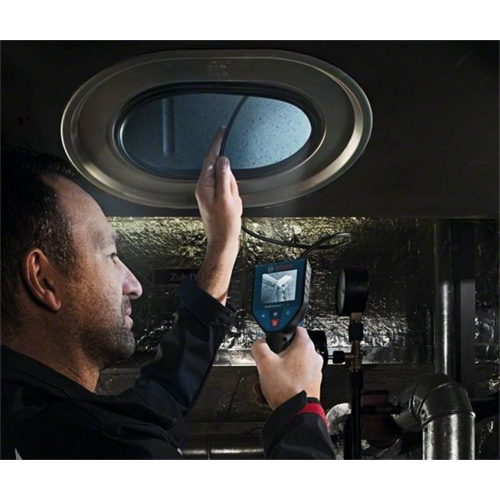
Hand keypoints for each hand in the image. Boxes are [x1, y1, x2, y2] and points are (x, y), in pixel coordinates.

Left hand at [195, 126, 242, 257]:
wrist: (223, 241)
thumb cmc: (224, 224)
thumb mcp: (228, 198)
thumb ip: (225, 177)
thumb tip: (223, 159)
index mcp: (204, 185)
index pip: (211, 158)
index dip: (217, 143)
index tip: (222, 130)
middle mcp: (204, 187)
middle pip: (221, 170)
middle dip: (231, 181)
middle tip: (233, 196)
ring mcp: (209, 194)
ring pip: (227, 181)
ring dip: (233, 191)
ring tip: (232, 205)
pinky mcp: (215, 199)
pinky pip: (228, 191)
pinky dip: (233, 197)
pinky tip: (233, 208)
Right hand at [251, 327, 323, 409]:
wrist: (296, 413)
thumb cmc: (286, 388)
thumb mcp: (265, 362)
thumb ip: (259, 347)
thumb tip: (258, 343)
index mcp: (305, 346)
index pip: (296, 329)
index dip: (283, 332)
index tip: (275, 337)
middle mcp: (312, 358)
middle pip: (289, 352)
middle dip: (273, 360)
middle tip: (266, 366)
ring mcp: (312, 372)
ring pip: (289, 368)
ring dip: (274, 375)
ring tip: (264, 384)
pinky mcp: (310, 385)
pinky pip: (292, 380)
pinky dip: (281, 385)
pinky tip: (269, 393)